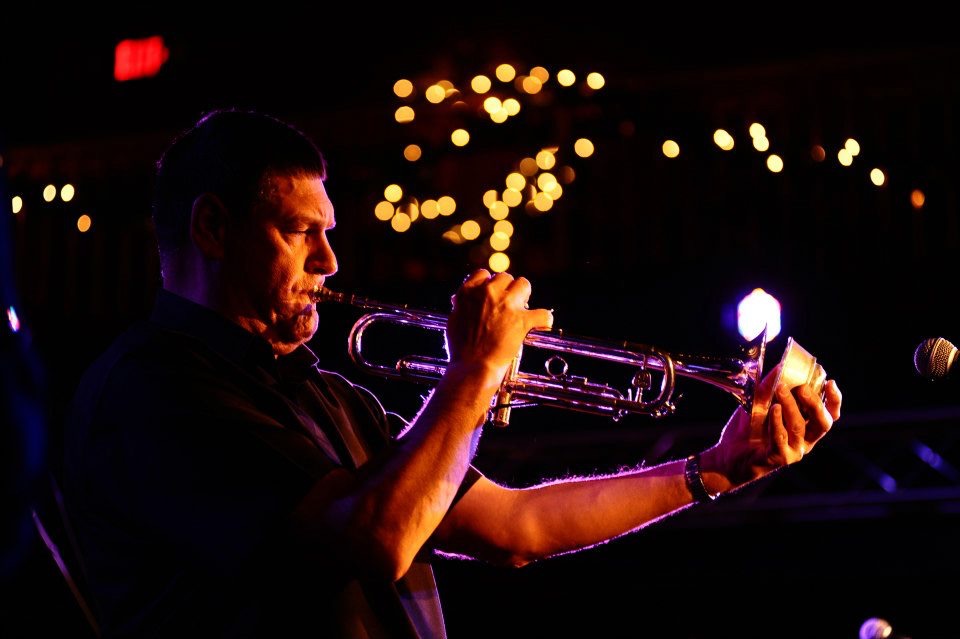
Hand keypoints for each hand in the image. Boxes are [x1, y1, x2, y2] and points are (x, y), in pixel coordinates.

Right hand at [445, 269, 552, 378]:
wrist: (471, 367)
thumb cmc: (459, 348)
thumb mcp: (454, 320)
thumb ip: (461, 305)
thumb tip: (460, 299)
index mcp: (468, 293)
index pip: (483, 274)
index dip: (488, 284)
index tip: (491, 293)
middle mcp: (488, 293)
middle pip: (505, 277)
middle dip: (506, 289)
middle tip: (505, 304)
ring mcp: (507, 305)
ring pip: (523, 284)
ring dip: (523, 296)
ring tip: (520, 309)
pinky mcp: (522, 321)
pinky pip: (543, 314)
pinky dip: (543, 321)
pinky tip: (541, 325)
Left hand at [703, 362, 842, 489]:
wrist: (728, 454)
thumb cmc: (748, 429)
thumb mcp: (759, 403)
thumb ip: (770, 387)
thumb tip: (780, 365)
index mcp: (807, 427)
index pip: (830, 415)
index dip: (834, 400)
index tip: (830, 382)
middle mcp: (806, 440)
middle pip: (823, 422)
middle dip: (814, 402)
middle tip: (801, 387)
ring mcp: (794, 450)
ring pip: (799, 427)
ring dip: (791, 406)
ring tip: (780, 389)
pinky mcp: (780, 458)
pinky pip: (782, 439)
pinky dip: (778, 422)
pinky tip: (773, 409)